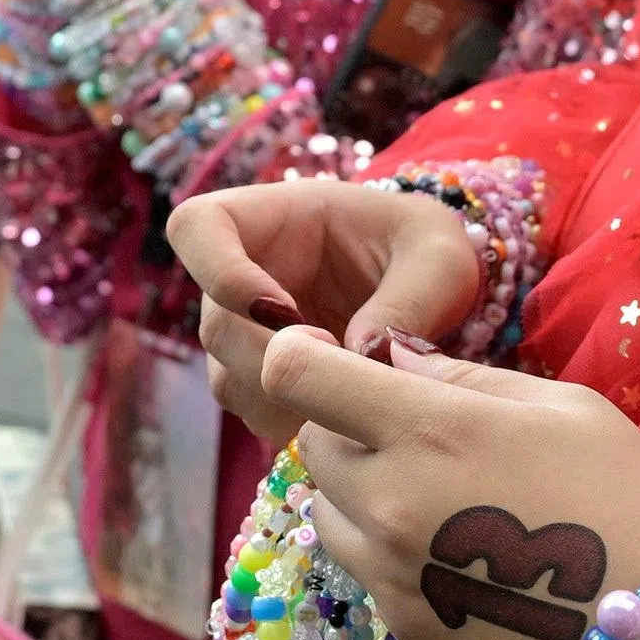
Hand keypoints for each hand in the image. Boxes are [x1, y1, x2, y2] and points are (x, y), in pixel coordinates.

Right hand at [167, 180, 478, 453]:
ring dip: (283, 399)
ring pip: (228, 378)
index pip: (197, 228)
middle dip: (273, 360)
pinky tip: (344, 417)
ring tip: (352, 398)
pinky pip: (255, 411)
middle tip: (340, 369)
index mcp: (276, 218)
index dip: (218, 271)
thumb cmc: (428, 250)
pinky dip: (293, 421)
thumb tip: (362, 354)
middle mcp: (247, 275)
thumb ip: (409, 300)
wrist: (434, 289)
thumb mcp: (441, 260)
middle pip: (215, 326)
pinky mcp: (266, 378)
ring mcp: (249, 330)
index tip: (281, 308)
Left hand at [255, 329, 639, 639]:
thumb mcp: (567, 409)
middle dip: (345, 426)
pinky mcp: (405, 632)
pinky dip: (392, 553)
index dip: (299, 354)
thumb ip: (465, 377)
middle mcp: (389, 504)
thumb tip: (390, 359)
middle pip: (310, 445)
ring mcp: (390, 577)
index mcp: (428, 431)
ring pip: (327, 513)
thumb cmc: (631, 503)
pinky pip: (366, 573)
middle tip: (413, 432)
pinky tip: (464, 558)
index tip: (330, 356)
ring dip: (359, 493)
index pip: (296, 375)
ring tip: (441, 498)